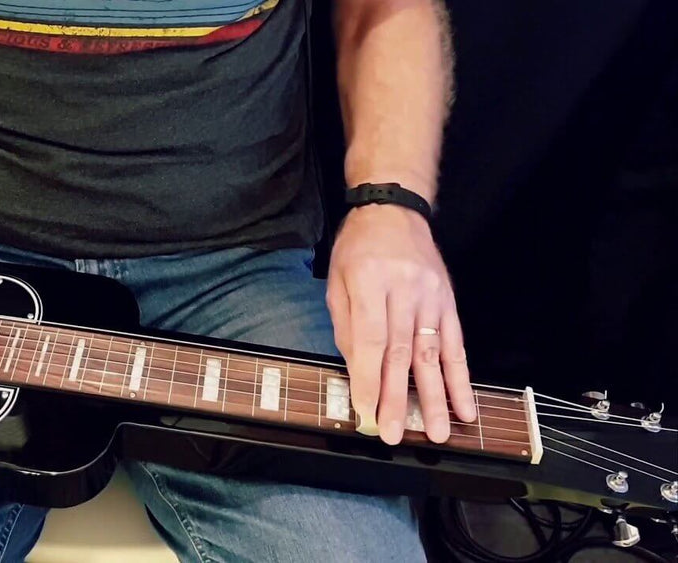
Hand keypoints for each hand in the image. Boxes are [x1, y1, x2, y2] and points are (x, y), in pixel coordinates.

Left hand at [326, 204, 475, 444]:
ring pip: (433, 353)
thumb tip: (358, 373)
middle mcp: (405, 290)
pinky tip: (466, 406)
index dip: (370, 379)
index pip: (372, 340)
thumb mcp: (338, 282)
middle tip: (394, 433)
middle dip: (398, 398)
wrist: (395, 210)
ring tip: (437, 431)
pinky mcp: (449, 302)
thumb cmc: (358, 248)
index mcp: (370, 282)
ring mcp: (432, 297)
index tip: (367, 413)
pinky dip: (461, 377)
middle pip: (402, 352)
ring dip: (436, 396)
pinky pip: (456, 344)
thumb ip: (347, 327)